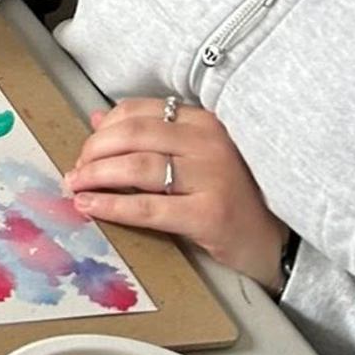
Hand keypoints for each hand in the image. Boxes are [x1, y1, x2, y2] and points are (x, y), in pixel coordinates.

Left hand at [67, 98, 287, 286]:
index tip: (86, 148)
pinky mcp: (210, 214)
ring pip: (136, 166)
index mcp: (205, 123)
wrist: (279, 243)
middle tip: (76, 170)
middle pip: (133, 135)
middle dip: (94, 151)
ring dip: (96, 175)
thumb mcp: (196, 159)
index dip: (104, 128)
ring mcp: (213, 177)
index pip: (139, 112)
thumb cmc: (235, 198)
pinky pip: (148, 207)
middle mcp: (210, 142)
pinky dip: (112, 205)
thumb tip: (98, 118)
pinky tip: (90, 206)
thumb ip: (152, 135)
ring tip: (76, 187)